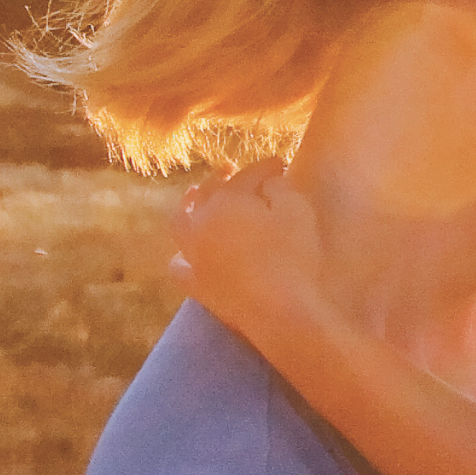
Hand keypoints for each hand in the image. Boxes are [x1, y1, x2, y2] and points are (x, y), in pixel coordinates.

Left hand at [167, 159, 328, 328]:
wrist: (280, 310)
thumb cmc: (293, 256)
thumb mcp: (296, 211)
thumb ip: (281, 188)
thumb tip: (269, 181)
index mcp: (228, 201)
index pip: (247, 175)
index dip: (265, 167)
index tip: (280, 163)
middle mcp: (202, 223)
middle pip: (208, 192)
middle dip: (220, 177)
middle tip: (233, 169)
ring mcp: (194, 255)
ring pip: (181, 223)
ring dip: (187, 206)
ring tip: (193, 198)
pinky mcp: (196, 285)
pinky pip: (179, 266)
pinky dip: (182, 255)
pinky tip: (189, 254)